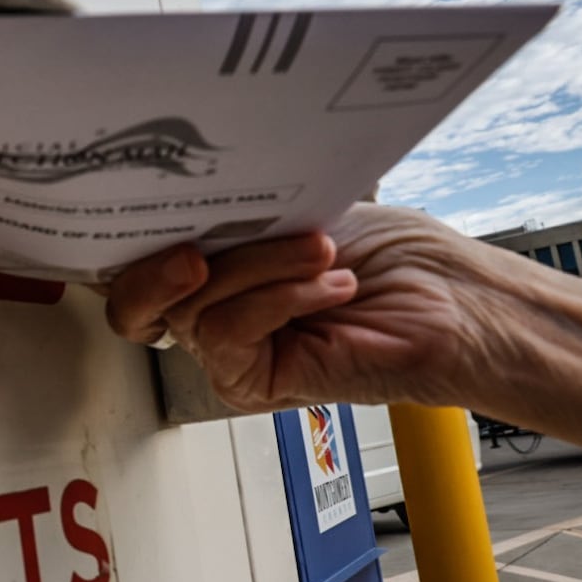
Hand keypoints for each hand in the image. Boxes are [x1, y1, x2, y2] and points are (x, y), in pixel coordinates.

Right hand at [104, 203, 493, 412]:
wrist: (456, 301)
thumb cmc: (401, 256)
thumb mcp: (301, 210)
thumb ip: (236, 214)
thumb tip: (184, 199)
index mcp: (220, 265)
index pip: (137, 262)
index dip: (124, 243)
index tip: (145, 205)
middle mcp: (216, 309)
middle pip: (138, 296)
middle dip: (161, 263)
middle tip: (197, 246)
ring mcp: (233, 348)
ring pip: (190, 309)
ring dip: (257, 269)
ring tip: (318, 254)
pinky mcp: (254, 382)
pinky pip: (226, 336)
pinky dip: (276, 301)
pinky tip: (327, 288)